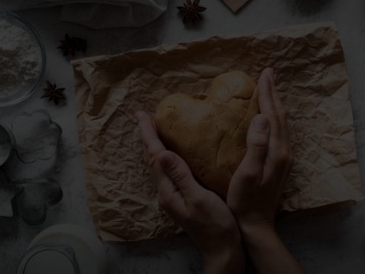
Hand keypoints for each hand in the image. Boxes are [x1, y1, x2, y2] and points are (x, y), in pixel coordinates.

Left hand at [136, 111, 244, 273]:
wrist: (222, 249)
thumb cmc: (215, 226)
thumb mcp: (198, 198)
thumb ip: (180, 176)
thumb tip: (162, 153)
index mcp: (168, 190)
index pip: (154, 156)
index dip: (148, 135)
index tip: (142, 115)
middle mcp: (167, 191)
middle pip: (153, 159)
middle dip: (149, 137)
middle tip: (146, 117)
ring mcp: (174, 195)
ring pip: (161, 164)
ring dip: (156, 145)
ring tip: (157, 129)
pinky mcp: (182, 196)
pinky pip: (171, 170)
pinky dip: (168, 155)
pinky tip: (175, 152)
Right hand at [227, 67, 292, 230]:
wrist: (256, 224)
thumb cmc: (245, 201)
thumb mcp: (247, 174)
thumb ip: (256, 146)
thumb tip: (261, 117)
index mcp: (276, 151)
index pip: (272, 115)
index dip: (268, 93)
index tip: (264, 74)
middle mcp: (283, 152)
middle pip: (280, 116)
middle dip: (273, 93)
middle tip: (267, 74)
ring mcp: (283, 158)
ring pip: (280, 123)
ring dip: (274, 104)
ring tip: (268, 89)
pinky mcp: (278, 163)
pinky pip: (277, 132)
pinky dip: (273, 117)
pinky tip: (266, 116)